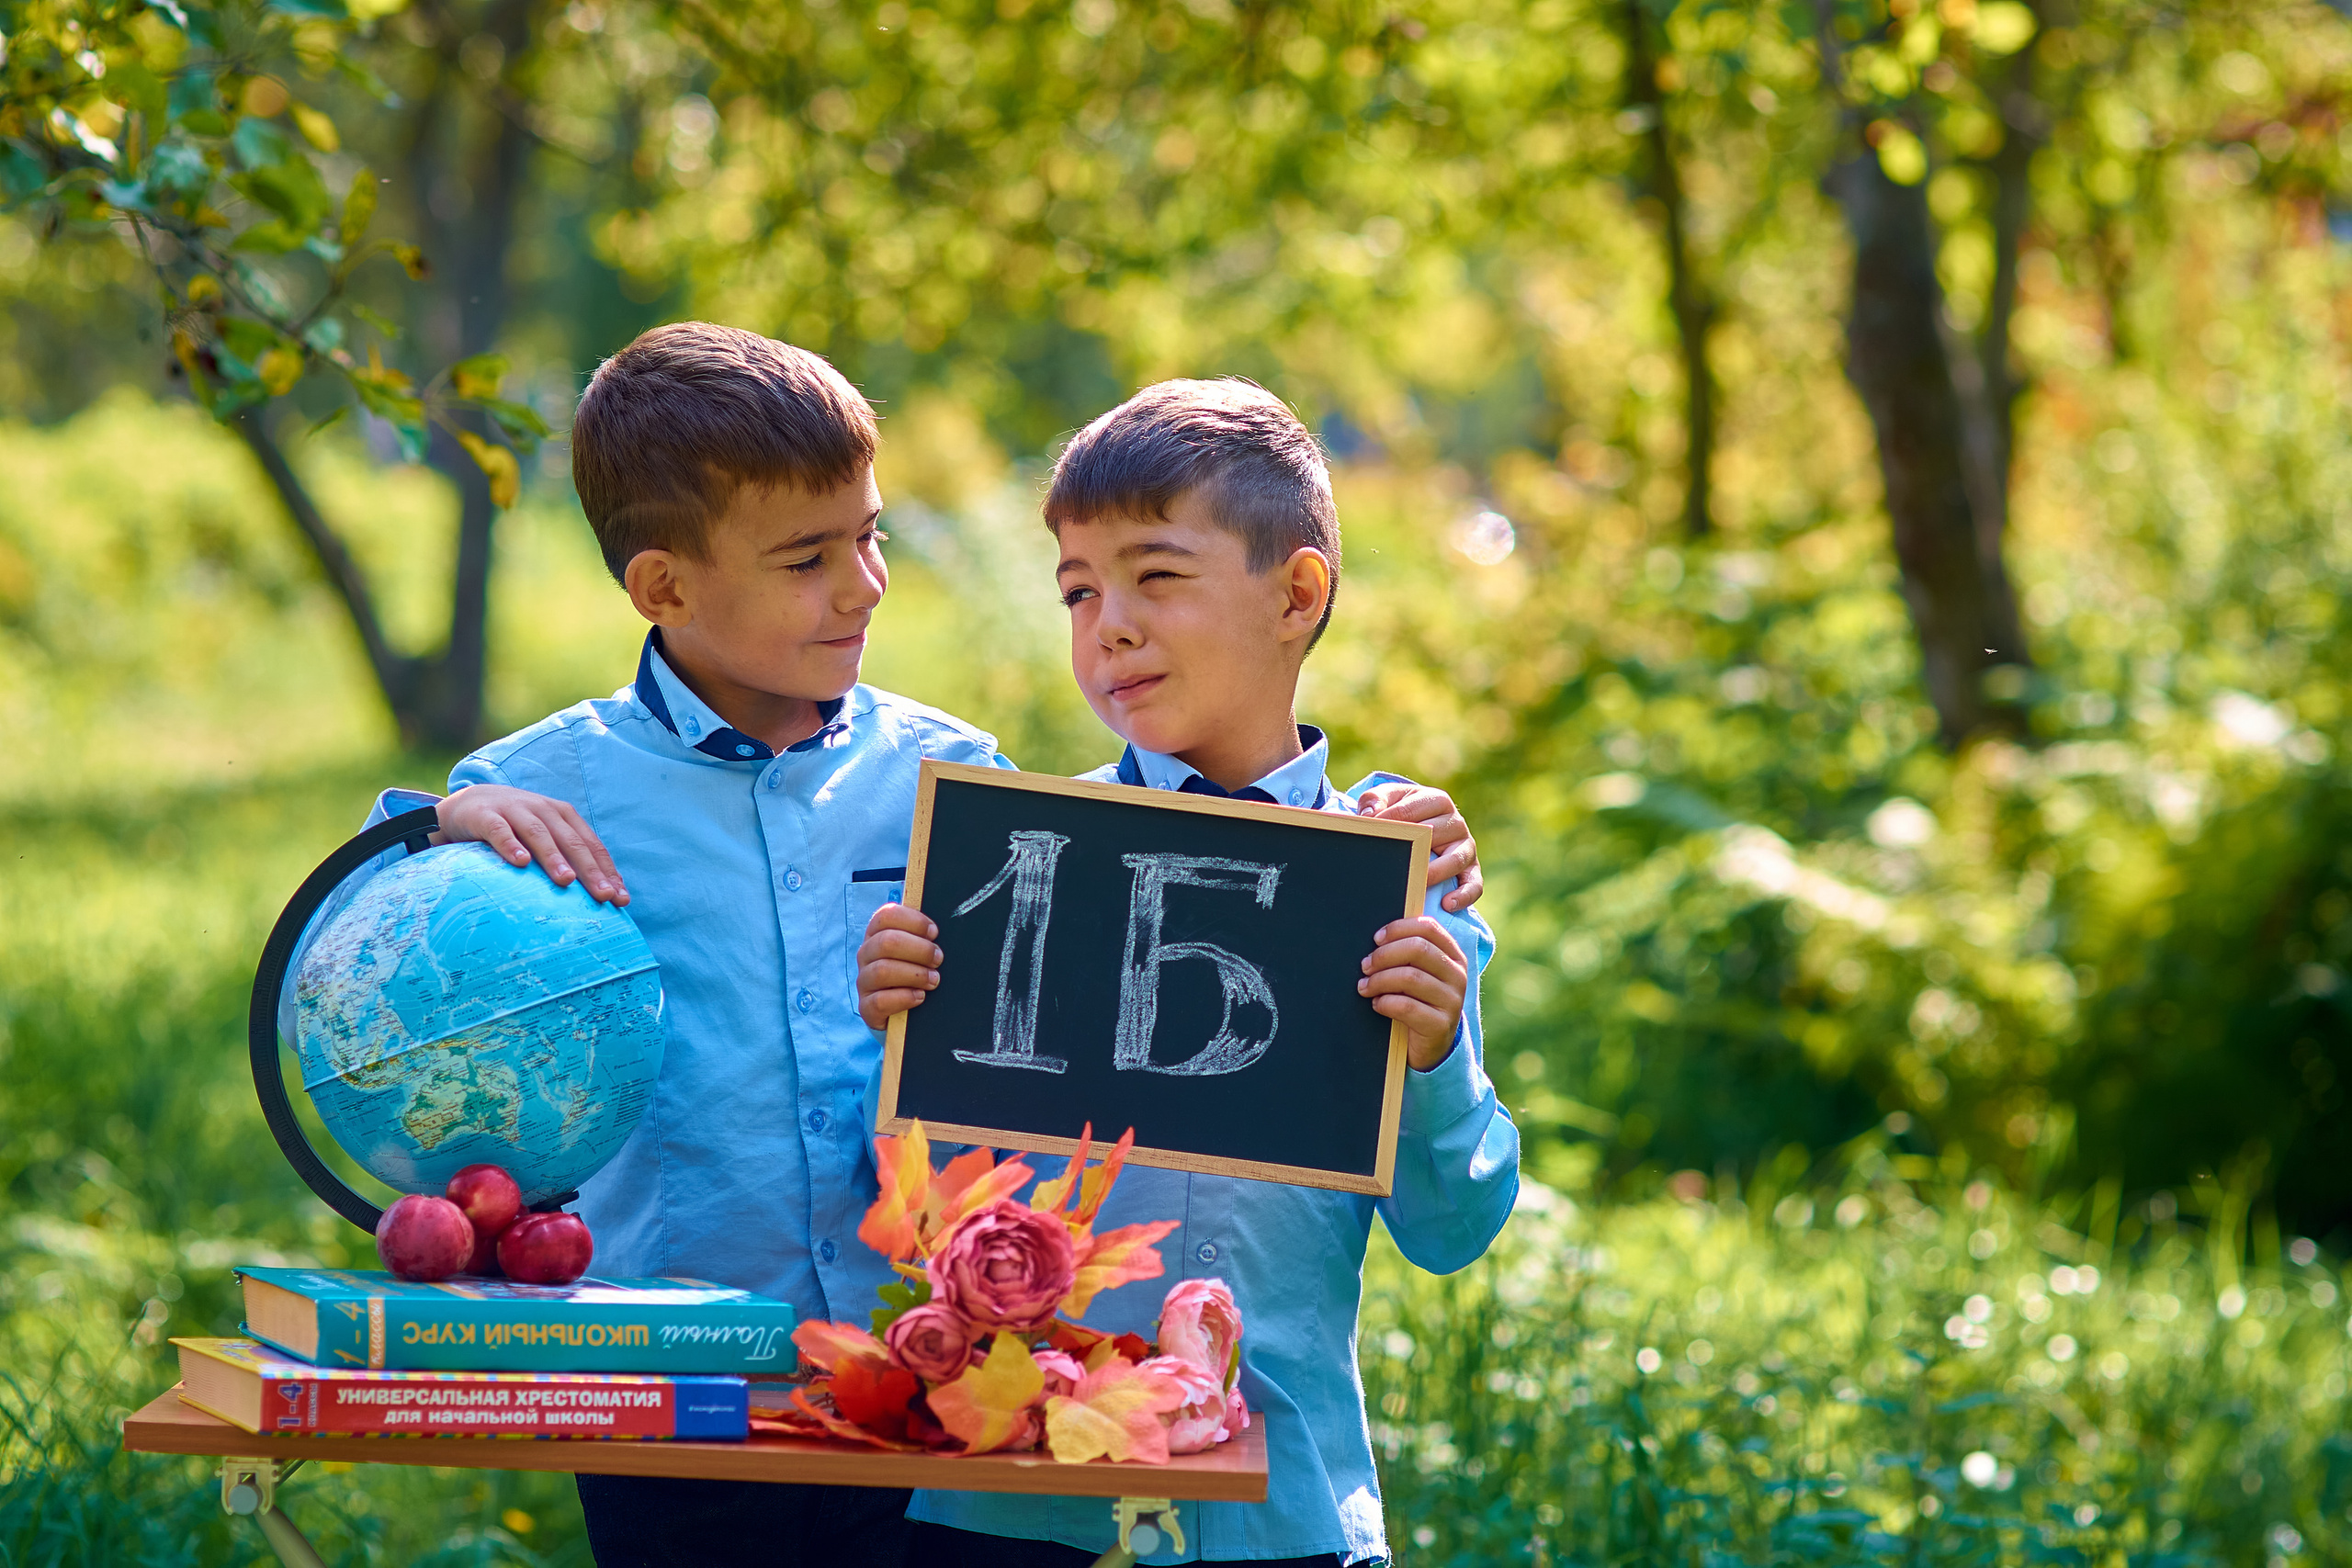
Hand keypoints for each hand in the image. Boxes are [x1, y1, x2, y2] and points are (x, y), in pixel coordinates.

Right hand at [434, 786, 627, 905]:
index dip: (608, 871)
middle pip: (572, 842)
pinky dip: (511, 845)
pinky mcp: (486, 816)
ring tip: (566, 880)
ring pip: (539, 834)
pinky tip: (520, 863)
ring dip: (554, 857)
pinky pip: (500, 831)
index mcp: (564, 817)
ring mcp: (515, 810)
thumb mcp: (545, 838)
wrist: (469, 803)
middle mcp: (544, 810)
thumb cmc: (515, 828)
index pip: (591, 846)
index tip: (620, 899)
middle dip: (590, 870)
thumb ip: (566, 860)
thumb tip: (597, 897)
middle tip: (604, 895)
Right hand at [858, 903, 941, 1029]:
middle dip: (919, 950)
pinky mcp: (866, 1007)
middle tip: (938, 960)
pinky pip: (880, 1001)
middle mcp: (866, 954)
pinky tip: (920, 997)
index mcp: (877, 934)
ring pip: (882, 971)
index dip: (914, 921)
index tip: (934, 933)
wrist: (906, 1013)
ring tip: (933, 980)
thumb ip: (924, 936)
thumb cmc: (917, 973)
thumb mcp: (920, 951)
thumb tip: (937, 929)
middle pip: (886, 942)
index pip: (886, 916)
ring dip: (915, 974)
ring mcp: (864, 981)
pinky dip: (905, 998)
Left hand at [1356, 782, 1482, 911]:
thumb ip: (1374, 800)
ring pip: (1455, 859)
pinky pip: (1473, 883)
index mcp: (1436, 800)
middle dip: (1411, 851)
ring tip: (1416, 887)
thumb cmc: (1402, 812)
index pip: (1409, 811)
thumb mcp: (1388, 798)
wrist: (1423, 827)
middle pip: (1433, 836)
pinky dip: (1464, 895)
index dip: (1387, 823)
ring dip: (1435, 873)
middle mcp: (1455, 822)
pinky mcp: (1472, 869)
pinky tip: (1447, 904)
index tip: (1370, 836)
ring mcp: (1466, 847)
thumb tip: (1370, 816)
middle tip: (1390, 866)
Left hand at [1358, 915, 1468, 1071]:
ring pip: (1410, 977)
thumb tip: (1379, 936)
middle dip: (1384, 955)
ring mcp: (1452, 1001)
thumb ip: (1408, 951)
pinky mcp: (1440, 1025)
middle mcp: (1457, 975)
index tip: (1376, 939)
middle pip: (1418, 949)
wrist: (1430, 1046)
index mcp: (1453, 955)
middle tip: (1365, 965)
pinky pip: (1406, 1007)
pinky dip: (1384, 1003)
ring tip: (1365, 987)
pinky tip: (1377, 1004)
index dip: (1398, 928)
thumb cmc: (1417, 1000)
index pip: (1428, 927)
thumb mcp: (1418, 972)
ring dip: (1379, 980)